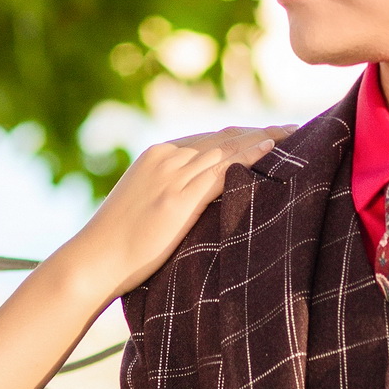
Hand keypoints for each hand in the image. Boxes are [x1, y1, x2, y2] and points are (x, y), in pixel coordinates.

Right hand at [69, 125, 293, 303]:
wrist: (94, 260)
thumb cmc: (117, 245)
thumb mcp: (145, 207)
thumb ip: (171, 194)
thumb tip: (196, 203)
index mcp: (156, 156)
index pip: (209, 139)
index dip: (242, 135)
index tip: (270, 133)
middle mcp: (166, 157)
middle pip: (224, 138)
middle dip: (261, 132)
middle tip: (294, 128)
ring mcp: (173, 175)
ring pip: (228, 149)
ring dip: (264, 139)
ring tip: (294, 135)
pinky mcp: (180, 198)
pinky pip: (222, 170)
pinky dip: (249, 156)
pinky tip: (271, 148)